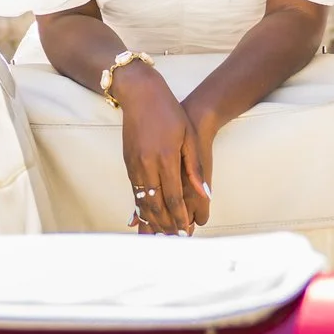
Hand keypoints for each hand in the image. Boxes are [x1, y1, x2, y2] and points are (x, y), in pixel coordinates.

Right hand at [116, 68, 208, 233]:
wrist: (139, 94)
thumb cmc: (169, 112)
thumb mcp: (189, 135)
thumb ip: (196, 167)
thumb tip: (206, 194)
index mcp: (165, 158)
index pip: (173, 197)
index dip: (180, 217)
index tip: (186, 231)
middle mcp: (146, 165)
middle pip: (155, 205)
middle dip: (165, 225)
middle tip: (175, 240)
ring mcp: (134, 165)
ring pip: (142, 201)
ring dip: (152, 220)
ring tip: (161, 235)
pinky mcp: (128, 163)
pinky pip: (134, 192)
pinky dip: (140, 208)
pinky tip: (145, 218)